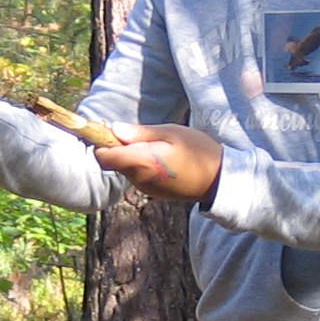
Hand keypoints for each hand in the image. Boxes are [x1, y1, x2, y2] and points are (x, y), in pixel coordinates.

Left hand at [94, 123, 222, 203]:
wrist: (218, 180)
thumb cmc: (197, 150)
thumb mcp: (172, 133)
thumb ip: (141, 133)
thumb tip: (114, 128)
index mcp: (142, 161)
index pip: (103, 156)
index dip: (101, 141)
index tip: (108, 128)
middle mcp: (139, 178)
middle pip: (112, 161)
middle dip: (117, 146)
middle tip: (137, 133)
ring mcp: (145, 187)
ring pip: (125, 168)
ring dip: (131, 155)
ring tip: (155, 144)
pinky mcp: (152, 192)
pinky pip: (137, 175)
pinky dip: (140, 165)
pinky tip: (159, 157)